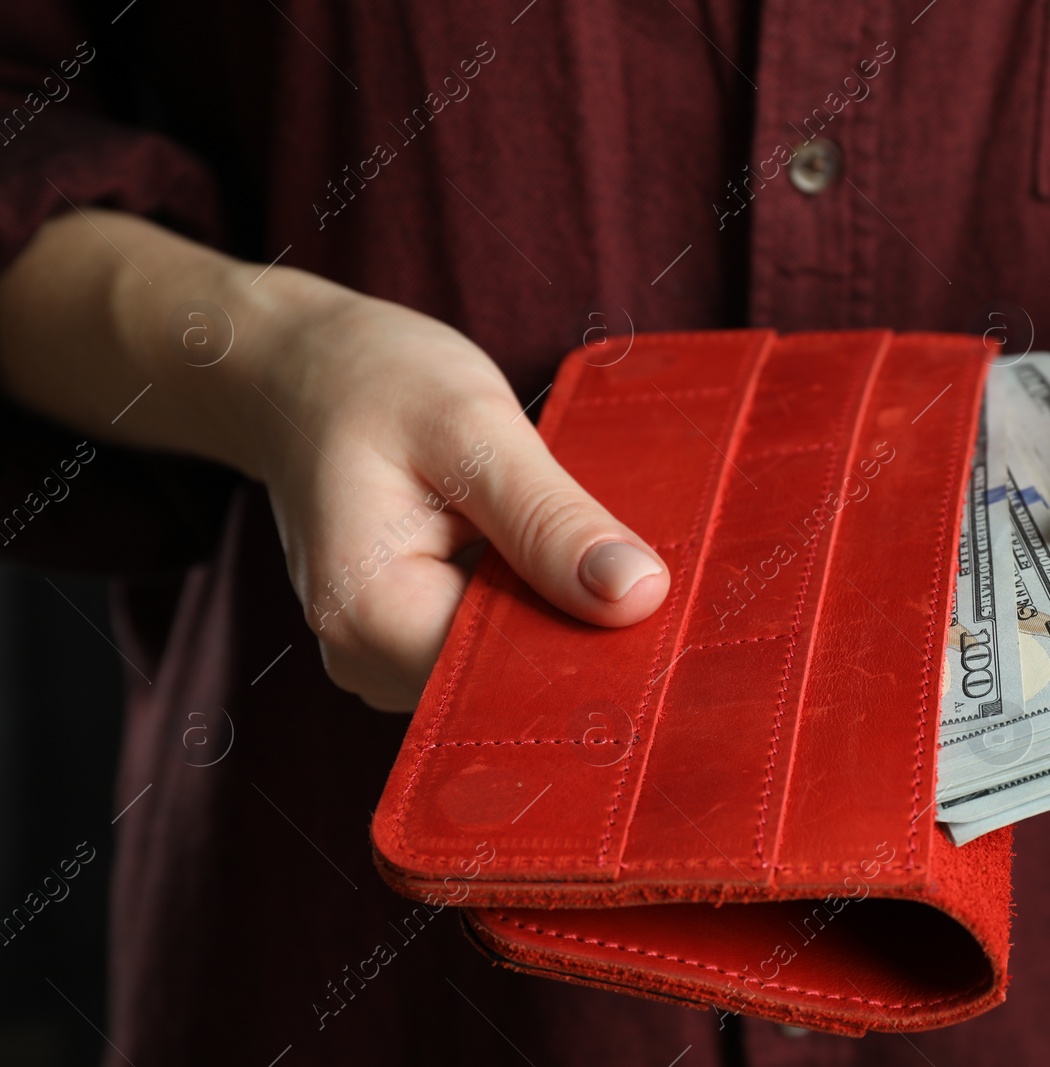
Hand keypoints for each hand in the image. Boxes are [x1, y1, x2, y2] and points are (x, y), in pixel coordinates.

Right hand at [243, 276, 669, 708]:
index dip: (588, 644)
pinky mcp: (402, 640)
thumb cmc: (377, 380)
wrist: (300, 369)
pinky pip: (485, 643)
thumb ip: (552, 519)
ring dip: (553, 615)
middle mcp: (364, 658)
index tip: (652, 601)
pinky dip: (527, 604)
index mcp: (369, 616)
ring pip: (501, 664)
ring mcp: (379, 657)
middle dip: (577, 629)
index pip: (508, 674)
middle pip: (506, 679)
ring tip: (571, 545)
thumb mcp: (473, 427)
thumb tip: (640, 597)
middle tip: (631, 562)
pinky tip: (541, 558)